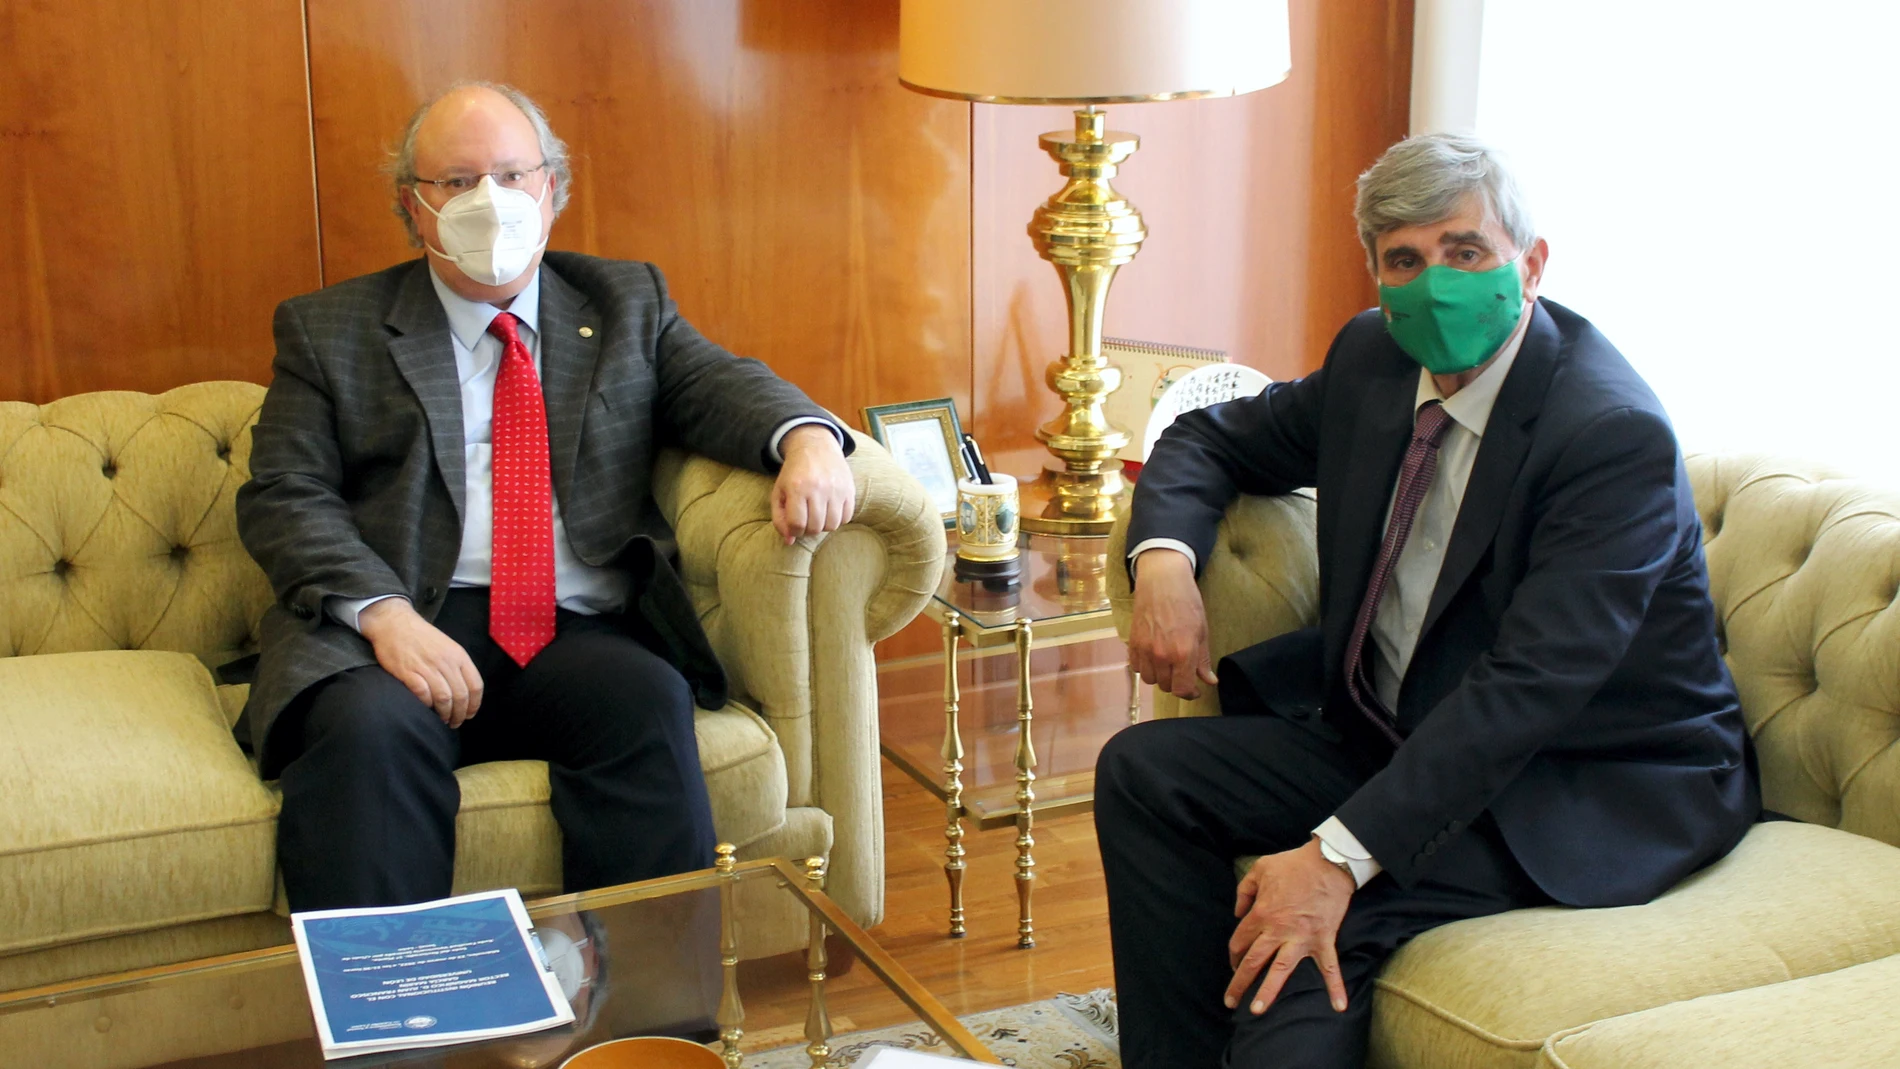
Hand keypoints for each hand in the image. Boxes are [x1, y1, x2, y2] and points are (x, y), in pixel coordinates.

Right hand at [358, 598, 483, 726]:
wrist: (394, 623)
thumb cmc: (422, 637)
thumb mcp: (448, 646)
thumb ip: (457, 666)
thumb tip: (464, 692)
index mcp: (459, 655)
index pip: (475, 685)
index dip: (474, 705)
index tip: (469, 714)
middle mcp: (446, 662)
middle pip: (461, 695)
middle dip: (460, 714)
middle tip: (455, 723)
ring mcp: (427, 667)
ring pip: (444, 698)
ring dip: (445, 714)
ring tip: (443, 721)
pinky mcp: (408, 672)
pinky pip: (423, 695)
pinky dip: (427, 706)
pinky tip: (426, 710)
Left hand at [772, 424, 854, 544]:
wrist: (815, 447)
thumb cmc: (793, 473)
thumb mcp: (779, 492)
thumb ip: (779, 518)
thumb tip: (789, 541)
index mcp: (797, 488)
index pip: (797, 525)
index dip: (795, 531)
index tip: (795, 525)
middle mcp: (818, 488)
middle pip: (815, 527)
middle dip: (808, 529)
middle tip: (806, 520)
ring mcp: (836, 489)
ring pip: (832, 525)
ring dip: (823, 525)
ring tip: (818, 515)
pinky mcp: (850, 489)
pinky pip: (846, 517)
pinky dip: (838, 519)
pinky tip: (830, 509)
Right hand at [1127, 549, 1218, 698]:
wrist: (1162, 580)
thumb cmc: (1187, 602)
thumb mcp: (1202, 631)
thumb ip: (1203, 660)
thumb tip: (1210, 681)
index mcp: (1183, 653)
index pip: (1182, 689)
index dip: (1190, 693)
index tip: (1194, 690)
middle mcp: (1161, 655)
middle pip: (1165, 687)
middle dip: (1176, 683)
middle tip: (1182, 672)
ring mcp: (1144, 650)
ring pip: (1150, 679)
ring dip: (1160, 676)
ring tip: (1167, 663)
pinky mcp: (1132, 643)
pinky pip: (1136, 667)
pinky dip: (1145, 667)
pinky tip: (1153, 656)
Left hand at [1227, 838, 1356, 1016]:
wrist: (1328, 862)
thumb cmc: (1293, 865)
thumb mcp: (1260, 869)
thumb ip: (1244, 891)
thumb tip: (1237, 913)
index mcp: (1261, 914)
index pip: (1240, 941)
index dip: (1233, 954)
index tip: (1233, 964)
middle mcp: (1278, 930)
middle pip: (1253, 961)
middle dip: (1239, 983)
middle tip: (1230, 1001)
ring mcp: (1301, 938)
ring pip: (1280, 971)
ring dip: (1268, 992)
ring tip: (1256, 1011)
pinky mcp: (1323, 940)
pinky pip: (1330, 968)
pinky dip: (1336, 987)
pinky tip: (1339, 1007)